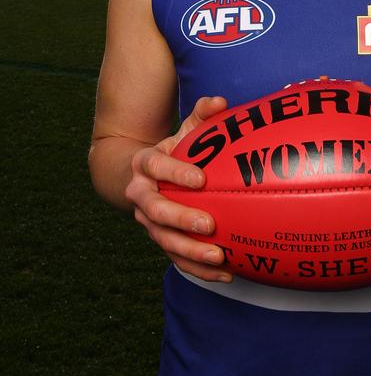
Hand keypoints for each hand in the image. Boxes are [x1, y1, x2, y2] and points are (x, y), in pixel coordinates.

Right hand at [125, 96, 232, 281]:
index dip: (175, 173)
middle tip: (209, 224)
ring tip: (219, 256)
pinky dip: (198, 268)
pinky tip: (226, 272)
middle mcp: (140, 195)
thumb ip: (202, 115)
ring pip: (164, 240)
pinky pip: (177, 258)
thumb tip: (221, 103)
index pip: (156, 167)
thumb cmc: (174, 150)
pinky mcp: (160, 240)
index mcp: (144, 164)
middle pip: (155, 210)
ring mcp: (147, 221)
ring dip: (190, 251)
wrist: (140, 177)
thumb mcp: (184, 130)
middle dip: (181, 219)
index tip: (201, 179)